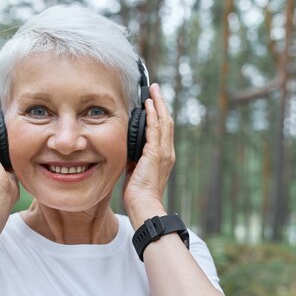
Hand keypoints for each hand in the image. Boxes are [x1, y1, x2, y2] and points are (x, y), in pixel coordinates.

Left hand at [123, 83, 173, 228]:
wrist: (144, 205)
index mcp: (164, 157)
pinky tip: (148, 104)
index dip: (159, 114)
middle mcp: (167, 152)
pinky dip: (153, 114)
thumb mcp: (136, 172)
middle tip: (155, 89)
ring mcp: (163, 152)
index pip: (163, 130)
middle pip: (167, 122)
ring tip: (153, 91)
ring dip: (158, 104)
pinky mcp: (156, 153)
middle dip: (161, 104)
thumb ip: (135, 159)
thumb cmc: (139, 194)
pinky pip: (155, 128)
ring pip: (163, 121)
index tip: (153, 102)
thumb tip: (128, 151)